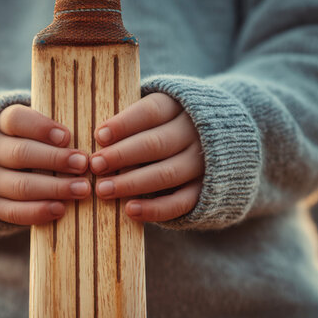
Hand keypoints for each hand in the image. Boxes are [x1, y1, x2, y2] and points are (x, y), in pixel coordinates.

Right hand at [0, 104, 90, 224]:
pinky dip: (38, 211)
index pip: (15, 120)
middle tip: (83, 164)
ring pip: (20, 185)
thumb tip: (90, 137)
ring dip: (54, 188)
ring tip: (82, 189)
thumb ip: (51, 131)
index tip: (67, 136)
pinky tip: (61, 209)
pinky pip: (12, 211)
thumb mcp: (30, 128)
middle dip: (55, 159)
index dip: (41, 128)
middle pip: (20, 153)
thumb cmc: (25, 142)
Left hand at [91, 93, 203, 221]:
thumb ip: (133, 122)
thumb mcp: (158, 114)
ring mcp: (202, 163)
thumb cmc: (169, 126)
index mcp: (179, 108)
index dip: (124, 124)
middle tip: (95, 165)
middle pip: (156, 144)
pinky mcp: (205, 190)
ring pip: (166, 174)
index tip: (99, 136)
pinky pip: (180, 202)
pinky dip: (155, 209)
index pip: (151, 112)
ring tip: (103, 190)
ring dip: (132, 183)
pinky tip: (129, 210)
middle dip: (122, 155)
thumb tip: (99, 138)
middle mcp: (194, 134)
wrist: (221, 143)